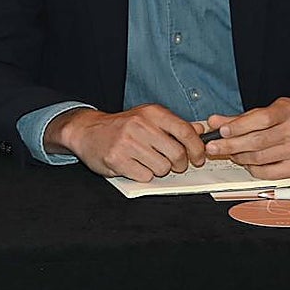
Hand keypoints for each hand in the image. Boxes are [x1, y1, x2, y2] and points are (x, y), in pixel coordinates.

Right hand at [45, 104, 206, 181]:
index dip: (197, 148)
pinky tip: (134, 166)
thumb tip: (201, 130)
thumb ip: (175, 125)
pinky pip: (145, 176)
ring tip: (147, 161)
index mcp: (152, 112)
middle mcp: (140, 125)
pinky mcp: (117, 159)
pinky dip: (143, 175)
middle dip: (179, 164)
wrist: (88, 131)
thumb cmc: (122, 127)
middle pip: (177, 154)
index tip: (198, 158)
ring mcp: (128, 142)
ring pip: (162, 168)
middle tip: (173, 164)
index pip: (185, 131)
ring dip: (159, 170)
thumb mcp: (148, 118)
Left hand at [204, 98, 289, 179]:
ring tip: (230, 154)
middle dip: (231, 145)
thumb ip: (238, 119)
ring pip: (261, 158)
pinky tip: (247, 163)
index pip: (261, 119)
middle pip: (258, 141)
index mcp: (288, 110)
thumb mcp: (265, 113)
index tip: (221, 131)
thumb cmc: (286, 121)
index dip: (239, 126)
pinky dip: (253, 169)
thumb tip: (214, 122)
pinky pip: (269, 172)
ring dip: (240, 157)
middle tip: (214, 147)